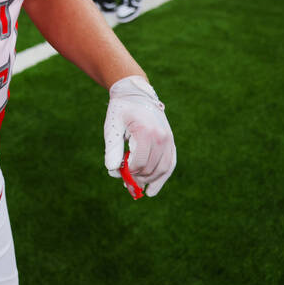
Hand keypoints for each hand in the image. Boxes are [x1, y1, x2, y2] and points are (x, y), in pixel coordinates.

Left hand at [104, 76, 175, 196]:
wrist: (135, 94)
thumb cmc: (121, 111)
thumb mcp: (112, 127)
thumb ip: (113, 149)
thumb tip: (112, 170)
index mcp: (145, 132)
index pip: (139, 162)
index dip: (128, 172)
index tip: (117, 172)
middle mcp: (161, 137)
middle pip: (150, 168)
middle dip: (137, 178)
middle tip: (125, 184)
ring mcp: (169, 139)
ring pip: (162, 169)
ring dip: (150, 181)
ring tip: (137, 188)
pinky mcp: (171, 141)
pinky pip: (170, 164)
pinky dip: (162, 177)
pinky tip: (152, 191)